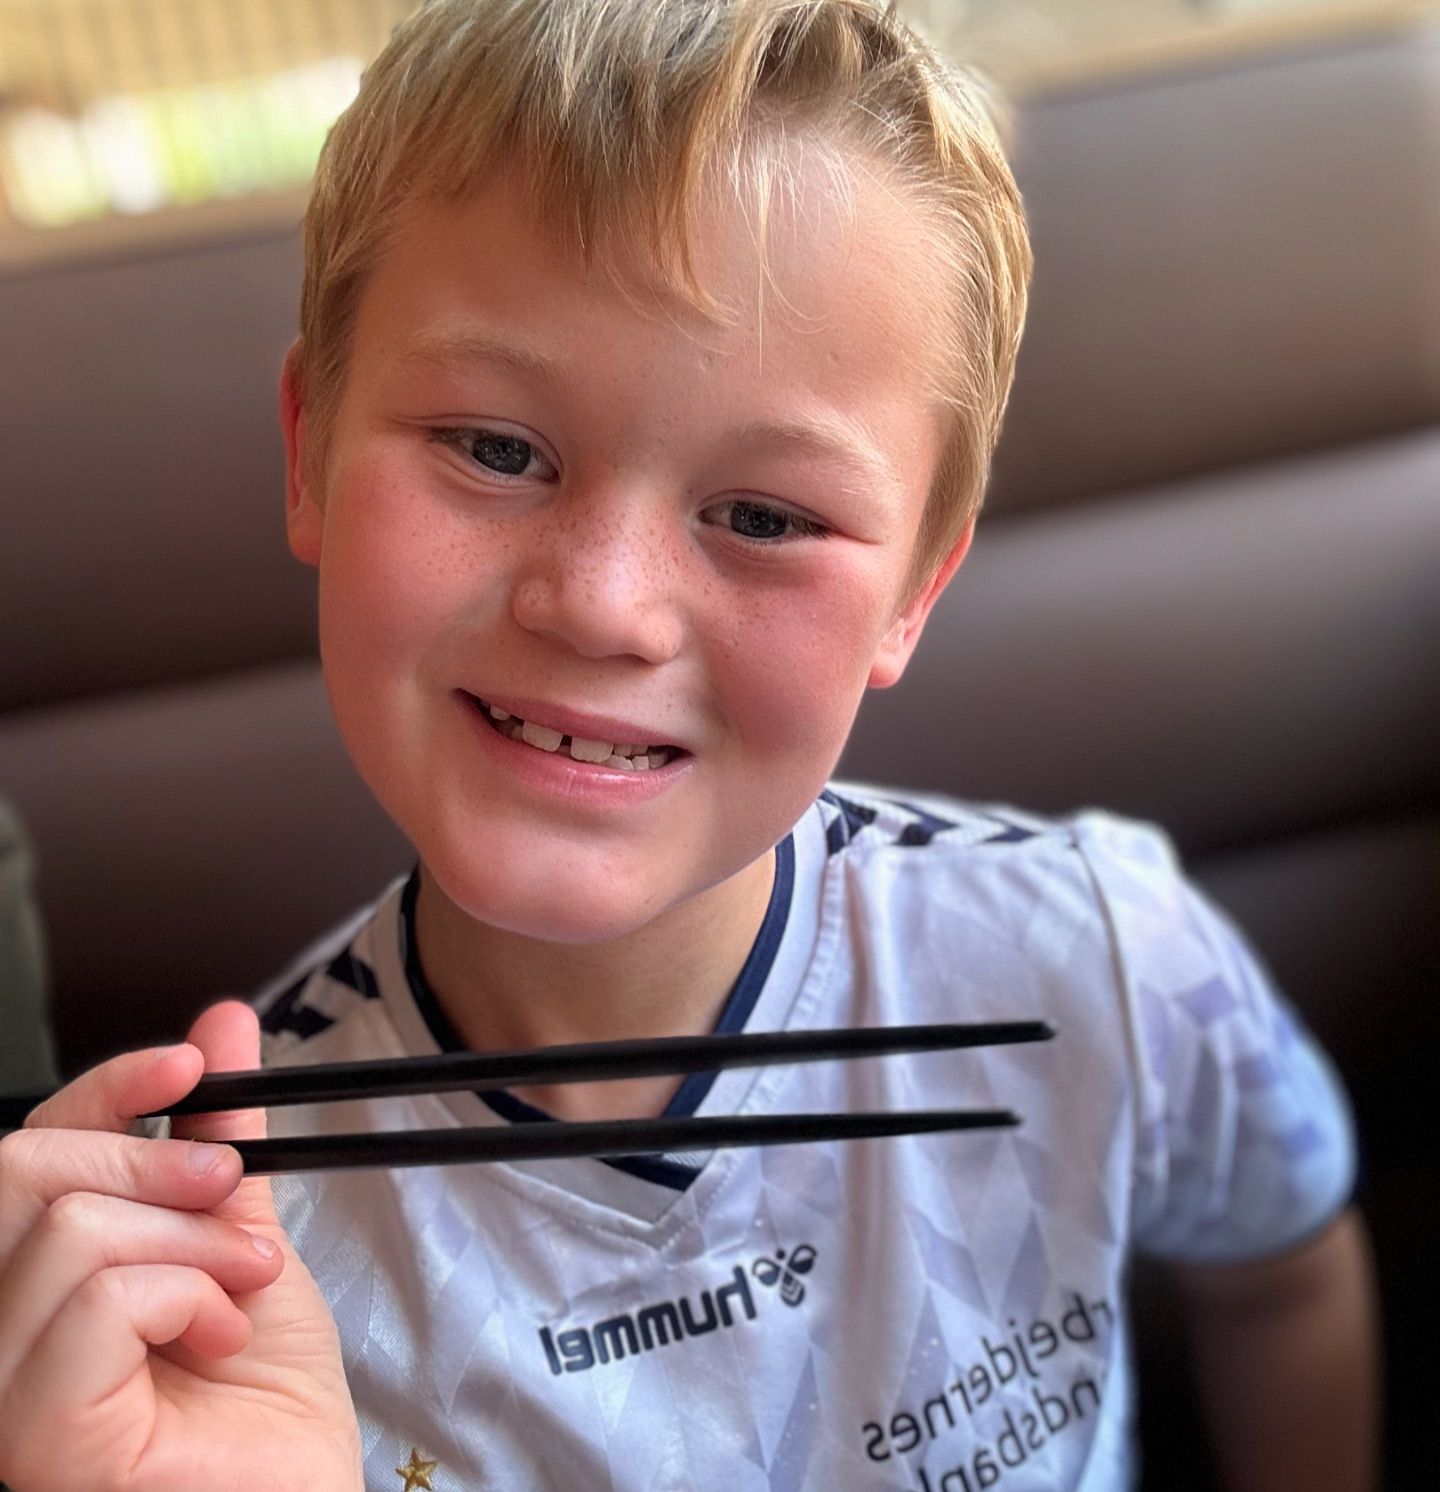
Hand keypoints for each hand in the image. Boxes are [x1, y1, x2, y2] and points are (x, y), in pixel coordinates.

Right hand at [0, 1001, 362, 1491]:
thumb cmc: (263, 1395)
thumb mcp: (238, 1237)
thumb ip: (217, 1139)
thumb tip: (220, 1026)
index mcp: (31, 1282)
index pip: (26, 1150)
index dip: (107, 1088)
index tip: (192, 1063)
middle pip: (25, 1172)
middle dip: (158, 1162)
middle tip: (232, 1198)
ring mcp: (1, 1390)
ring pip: (69, 1231)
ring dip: (194, 1242)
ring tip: (240, 1289)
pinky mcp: (33, 1439)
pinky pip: (99, 1302)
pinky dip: (186, 1298)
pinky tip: (218, 1339)